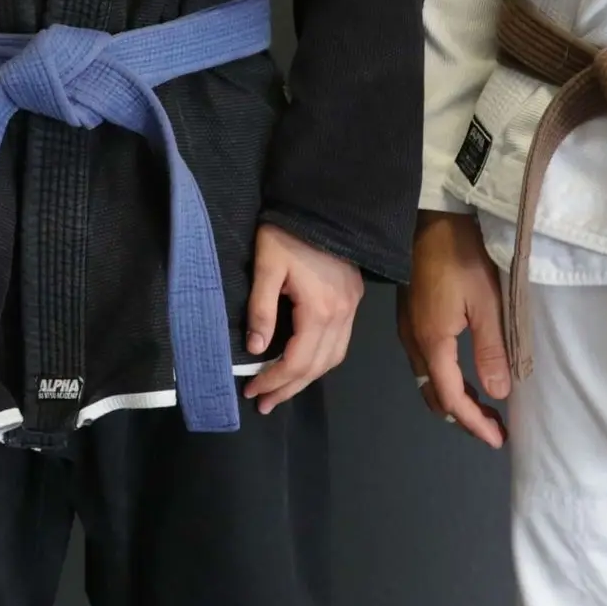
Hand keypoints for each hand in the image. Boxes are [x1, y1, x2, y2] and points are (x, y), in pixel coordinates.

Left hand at [242, 223, 364, 412]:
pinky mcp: (354, 298)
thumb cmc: (288, 232)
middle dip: (289, 387)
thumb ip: (261, 309)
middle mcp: (342, 315)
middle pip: (317, 367)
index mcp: (321, 310)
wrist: (322, 203)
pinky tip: (304, 361)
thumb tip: (256, 350)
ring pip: (334, 357)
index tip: (252, 391)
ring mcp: (352, 307)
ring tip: (282, 388)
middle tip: (264, 402)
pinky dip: (322, 359)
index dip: (274, 381)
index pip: (297, 362)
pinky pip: (341, 342)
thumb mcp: (266, 266)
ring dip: (308, 377)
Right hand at [397, 210, 507, 448]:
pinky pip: (422, 358)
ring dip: (451, 395)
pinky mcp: (408, 311)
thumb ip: (491, 350)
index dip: (473, 422)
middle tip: (492, 426)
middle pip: (433, 391)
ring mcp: (406, 324)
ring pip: (425, 376)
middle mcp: (412, 339)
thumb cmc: (461, 256)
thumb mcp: (486, 302)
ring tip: (479, 403)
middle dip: (461, 414)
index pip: (450, 397)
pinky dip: (442, 375)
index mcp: (432, 341)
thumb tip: (496, 394)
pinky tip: (458, 369)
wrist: (429, 213)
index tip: (497, 440)